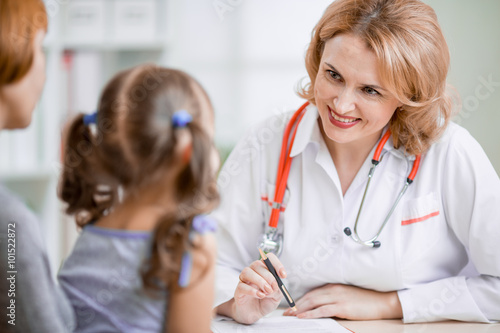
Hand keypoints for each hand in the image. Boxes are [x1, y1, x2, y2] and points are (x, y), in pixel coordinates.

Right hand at [218, 253, 285, 323]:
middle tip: (274, 287)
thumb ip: (278, 289)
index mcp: (263, 270)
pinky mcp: (238, 291)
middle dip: (268, 276)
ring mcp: (244, 280)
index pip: (268, 258)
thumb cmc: (265, 302)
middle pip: (257, 264)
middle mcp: (253, 272)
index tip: (283, 275)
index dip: (276, 264)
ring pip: (247, 272)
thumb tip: (276, 284)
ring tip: (267, 291)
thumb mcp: (277, 296)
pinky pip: (242, 286)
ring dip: (260, 281)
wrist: (254, 314)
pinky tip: (260, 296)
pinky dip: (252, 290)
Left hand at [282, 284, 402, 319]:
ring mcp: (337, 298)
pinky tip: (302, 316)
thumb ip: (334, 297)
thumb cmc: (365, 300)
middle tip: (286, 312)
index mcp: (333, 286)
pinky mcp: (342, 307)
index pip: (312, 293)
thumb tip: (321, 305)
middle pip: (309, 297)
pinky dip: (310, 313)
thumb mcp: (347, 295)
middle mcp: (333, 290)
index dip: (300, 299)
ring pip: (313, 302)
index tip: (291, 306)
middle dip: (296, 305)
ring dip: (299, 309)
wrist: (381, 301)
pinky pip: (322, 310)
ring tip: (290, 315)